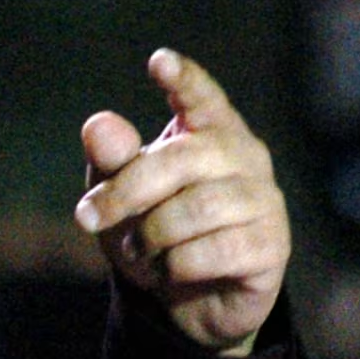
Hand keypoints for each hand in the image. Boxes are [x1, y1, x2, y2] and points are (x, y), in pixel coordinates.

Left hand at [73, 49, 288, 355]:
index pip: (201, 97)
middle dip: (124, 192)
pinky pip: (210, 252)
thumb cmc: (153, 228)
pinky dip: (174, 266)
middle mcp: (246, 157)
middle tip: (88, 217)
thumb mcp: (120, 195)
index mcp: (210, 130)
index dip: (184, 80)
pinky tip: (170, 270)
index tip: (160, 61)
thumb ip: (111, 160)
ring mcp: (265, 201)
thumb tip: (99, 124)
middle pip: (179, 160)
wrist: (188, 297)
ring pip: (194, 209)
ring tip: (140, 249)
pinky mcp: (271, 247)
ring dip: (150, 236)